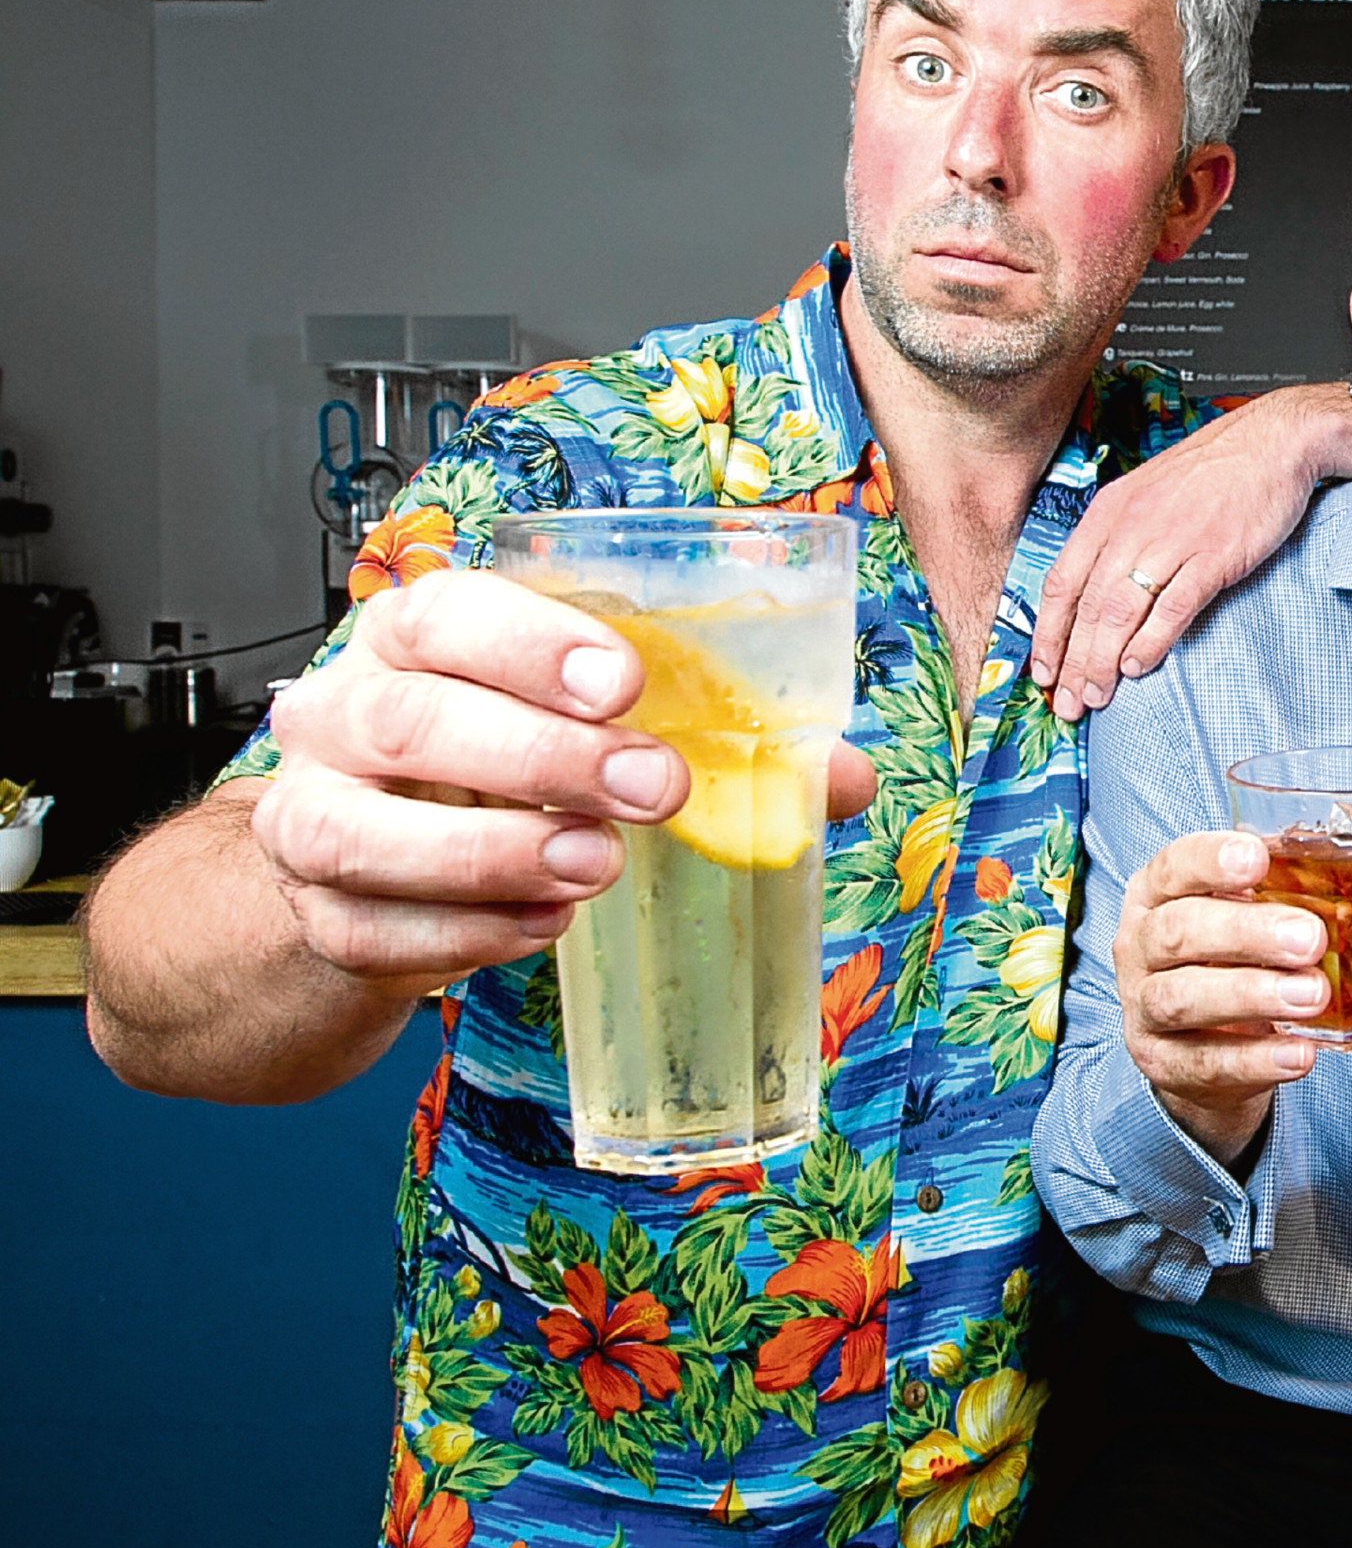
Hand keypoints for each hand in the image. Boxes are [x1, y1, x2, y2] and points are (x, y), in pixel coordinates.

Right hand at [257, 569, 874, 993]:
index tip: (623, 680)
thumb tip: (845, 777)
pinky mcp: (317, 913)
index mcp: (416, 638)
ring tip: (597, 866)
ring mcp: (310, 814)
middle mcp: (345, 713)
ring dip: (494, 853)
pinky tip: (542, 928)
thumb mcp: (588, 728)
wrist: (375, 868)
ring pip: (362, 833)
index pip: (446, 612)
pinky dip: (462, 936)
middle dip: (540, 758)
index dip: (528, 640)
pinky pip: (370, 930)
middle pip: (410, 720)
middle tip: (653, 789)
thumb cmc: (502, 769)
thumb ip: (713, 738)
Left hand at [1030, 383, 1351, 720]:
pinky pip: (1172, 607)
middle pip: (1088, 605)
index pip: (1062, 581)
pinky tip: (1139, 667)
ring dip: (1104, 660)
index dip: (1048, 633)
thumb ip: (1125, 536)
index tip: (1044, 671)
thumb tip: (1105, 592)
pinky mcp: (1213, 554)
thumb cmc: (1220, 469)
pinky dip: (1151, 641)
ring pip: (1121, 611)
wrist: (1276, 440)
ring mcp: (1172, 539)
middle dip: (1073, 661)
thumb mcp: (1152, 491)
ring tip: (1097, 695)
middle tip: (1069, 702)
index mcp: (1111, 509)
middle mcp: (1133, 524)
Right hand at [1115, 830, 1330, 1163]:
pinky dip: (1256, 1060)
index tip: (1257, 859)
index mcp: (1157, 894)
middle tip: (1310, 938)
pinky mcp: (1161, 1065)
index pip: (1172, 866)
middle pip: (1178, 932)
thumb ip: (1281, 890)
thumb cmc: (1230, 959)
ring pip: (1182, 999)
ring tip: (1312, 994)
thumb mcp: (1243, 915)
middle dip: (1246, 933)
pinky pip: (1205, 1063)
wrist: (1202, 1046)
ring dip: (1252, 995)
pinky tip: (1300, 1053)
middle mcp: (1139, 947)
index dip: (1211, 861)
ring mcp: (1142, 1009)